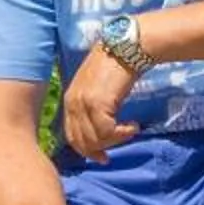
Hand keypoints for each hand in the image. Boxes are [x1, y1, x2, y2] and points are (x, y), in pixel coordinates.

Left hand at [60, 39, 141, 162]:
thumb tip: (99, 132)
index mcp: (69, 100)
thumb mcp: (96, 88)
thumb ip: (92, 107)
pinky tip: (134, 125)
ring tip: (130, 130)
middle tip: (116, 150)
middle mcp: (73, 103)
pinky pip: (108, 131)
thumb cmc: (116, 66)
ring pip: (96, 139)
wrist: (126, 48)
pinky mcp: (98, 103)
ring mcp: (84, 103)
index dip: (87, 150)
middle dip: (100, 150)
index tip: (102, 157)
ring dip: (116, 141)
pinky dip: (123, 134)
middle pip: (82, 141)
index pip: (72, 135)